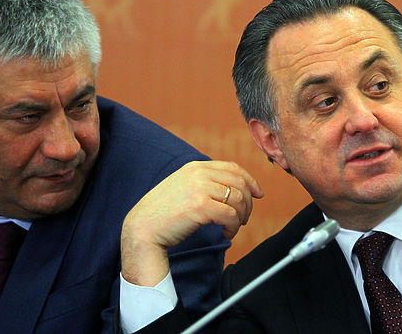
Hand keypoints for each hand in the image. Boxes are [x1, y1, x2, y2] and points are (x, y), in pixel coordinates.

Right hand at [120, 160, 262, 285]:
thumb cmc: (163, 213)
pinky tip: (226, 233)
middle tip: (244, 218)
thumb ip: (204, 183)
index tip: (258, 194)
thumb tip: (233, 189)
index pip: (232, 167)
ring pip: (238, 199)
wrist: (143, 228)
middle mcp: (198, 173)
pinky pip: (231, 215)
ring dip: (241, 217)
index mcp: (195, 167)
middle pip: (239, 182)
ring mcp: (199, 188)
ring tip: (233, 228)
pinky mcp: (199, 206)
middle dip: (248, 202)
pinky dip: (234, 226)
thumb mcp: (183, 188)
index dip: (250, 180)